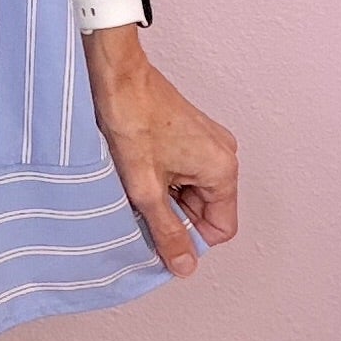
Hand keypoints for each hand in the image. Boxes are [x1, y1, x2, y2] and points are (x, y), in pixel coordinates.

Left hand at [84, 40, 238, 278]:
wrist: (116, 74)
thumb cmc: (131, 118)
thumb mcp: (145, 188)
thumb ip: (167, 232)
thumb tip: (185, 265)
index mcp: (223, 169)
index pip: (220, 229)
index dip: (188, 236)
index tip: (158, 228)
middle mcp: (223, 154)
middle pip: (205, 210)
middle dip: (173, 213)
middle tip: (141, 199)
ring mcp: (208, 142)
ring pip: (191, 192)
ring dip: (164, 194)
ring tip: (137, 177)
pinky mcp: (190, 133)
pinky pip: (183, 171)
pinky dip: (161, 176)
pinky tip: (139, 164)